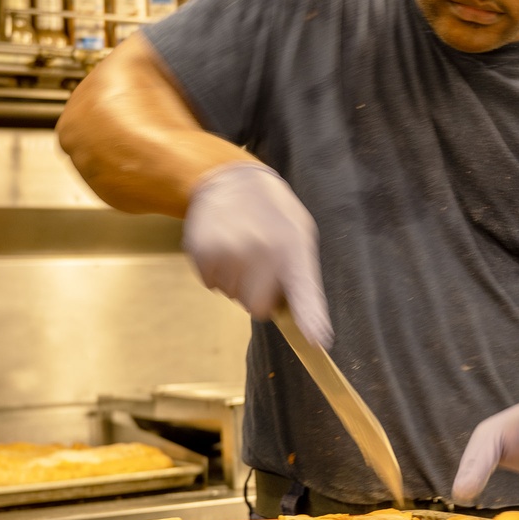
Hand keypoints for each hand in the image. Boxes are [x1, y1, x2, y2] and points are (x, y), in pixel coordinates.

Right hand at [183, 163, 332, 346]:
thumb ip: (303, 280)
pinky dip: (216, 271)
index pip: (304, 292)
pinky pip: (211, 284)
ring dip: (236, 280)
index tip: (316, 340)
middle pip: (257, 307)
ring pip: (232, 295)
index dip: (310, 319)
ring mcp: (230, 252)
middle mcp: (262, 251)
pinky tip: (223, 246)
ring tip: (241, 247)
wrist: (230, 179)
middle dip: (258, 294)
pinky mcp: (202, 252)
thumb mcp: (299, 237)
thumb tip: (314, 332)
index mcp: (293, 248)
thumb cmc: (272, 215)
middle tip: (259, 264)